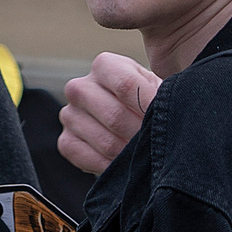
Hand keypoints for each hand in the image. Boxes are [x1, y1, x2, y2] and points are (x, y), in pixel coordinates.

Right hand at [58, 52, 160, 172]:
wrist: (135, 121)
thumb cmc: (149, 102)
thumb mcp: (158, 89)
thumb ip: (159, 95)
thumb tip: (160, 110)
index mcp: (104, 65)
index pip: (126, 85)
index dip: (149, 107)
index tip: (165, 120)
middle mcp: (79, 87)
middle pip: (114, 116)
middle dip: (141, 134)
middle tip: (156, 142)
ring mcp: (69, 115)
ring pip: (105, 142)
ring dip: (129, 153)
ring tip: (144, 152)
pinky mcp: (66, 141)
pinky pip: (87, 158)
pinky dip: (111, 166)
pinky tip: (124, 162)